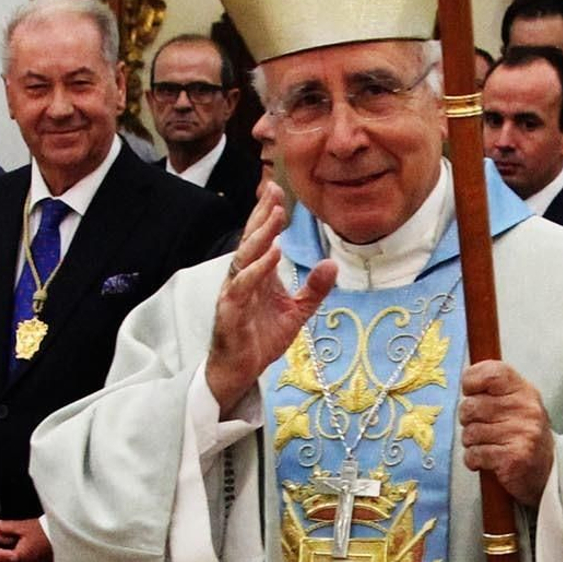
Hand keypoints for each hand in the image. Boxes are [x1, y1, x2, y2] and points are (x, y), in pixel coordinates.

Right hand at [205, 182, 337, 414]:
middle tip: (275, 191)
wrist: (241, 370)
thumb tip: (332, 264)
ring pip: (245, 256)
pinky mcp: (230, 310)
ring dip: (261, 235)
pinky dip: (258, 268)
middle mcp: (242, 277)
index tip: (278, 191)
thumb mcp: (297, 312)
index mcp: (257, 274)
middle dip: (262, 215)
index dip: (268, 214)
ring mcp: (234, 292)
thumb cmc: (261, 338)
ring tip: (277, 216)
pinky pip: (243, 285)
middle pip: (251, 239)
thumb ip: (314, 289)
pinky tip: (273, 254)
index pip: (261, 238)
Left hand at [459, 360, 554, 508]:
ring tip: (488, 444)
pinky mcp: (514, 458)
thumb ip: (493, 388)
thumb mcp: (516, 403)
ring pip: (470, 432)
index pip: (491, 373)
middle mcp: (526, 409)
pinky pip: (475, 454)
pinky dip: (474, 460)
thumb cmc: (523, 434)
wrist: (547, 470)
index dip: (471, 381)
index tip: (470, 392)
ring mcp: (522, 433)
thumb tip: (465, 379)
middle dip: (468, 420)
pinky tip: (487, 460)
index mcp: (524, 391)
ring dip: (472, 443)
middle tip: (481, 426)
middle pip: (471, 406)